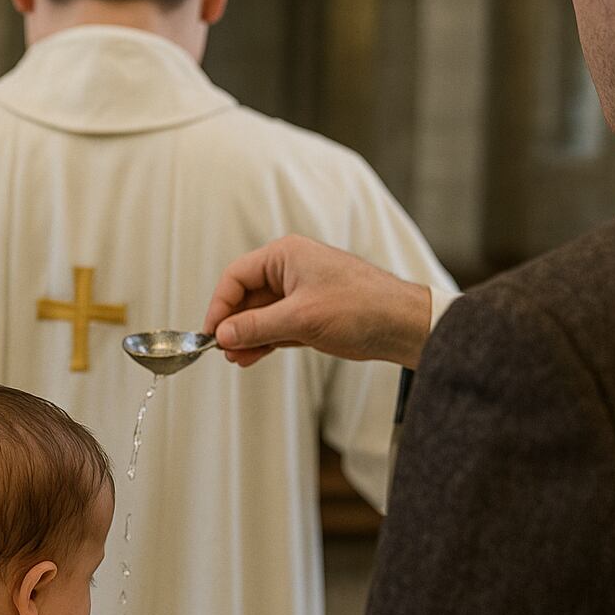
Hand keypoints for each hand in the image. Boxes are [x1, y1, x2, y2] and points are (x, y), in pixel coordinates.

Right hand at [203, 234, 432, 368]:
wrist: (402, 325)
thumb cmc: (360, 308)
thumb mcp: (300, 319)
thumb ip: (256, 326)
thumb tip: (223, 334)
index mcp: (286, 256)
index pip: (237, 275)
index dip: (220, 304)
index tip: (211, 331)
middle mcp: (291, 270)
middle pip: (247, 296)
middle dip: (234, 324)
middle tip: (223, 349)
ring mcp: (301, 294)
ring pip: (261, 315)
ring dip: (247, 336)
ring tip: (236, 358)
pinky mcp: (311, 315)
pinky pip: (277, 327)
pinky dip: (264, 341)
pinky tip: (251, 357)